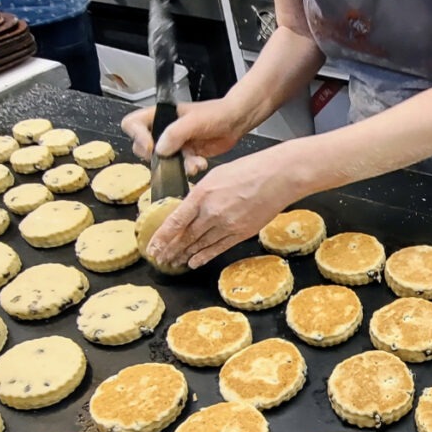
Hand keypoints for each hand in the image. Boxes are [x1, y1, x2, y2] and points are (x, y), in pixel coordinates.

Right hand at [120, 99, 244, 176]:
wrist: (235, 122)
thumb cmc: (216, 113)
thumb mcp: (194, 120)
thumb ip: (175, 133)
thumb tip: (159, 150)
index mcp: (159, 115)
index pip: (132, 124)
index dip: (136, 137)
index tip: (151, 147)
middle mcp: (163, 130)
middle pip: (142, 148)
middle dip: (158, 157)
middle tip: (170, 157)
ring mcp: (173, 144)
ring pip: (163, 162)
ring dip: (178, 165)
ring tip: (194, 162)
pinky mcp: (185, 156)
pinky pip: (180, 167)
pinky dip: (190, 168)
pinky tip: (201, 162)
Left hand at [147, 150, 295, 268]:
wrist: (279, 176)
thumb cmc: (250, 169)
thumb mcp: (217, 174)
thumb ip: (201, 193)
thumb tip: (190, 207)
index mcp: (202, 194)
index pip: (175, 221)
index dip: (161, 237)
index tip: (152, 247)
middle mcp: (212, 212)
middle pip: (185, 236)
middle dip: (170, 249)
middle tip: (159, 258)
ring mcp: (228, 225)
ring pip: (200, 244)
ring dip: (184, 255)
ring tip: (173, 262)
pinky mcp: (241, 232)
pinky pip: (218, 248)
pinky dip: (204, 256)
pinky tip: (194, 262)